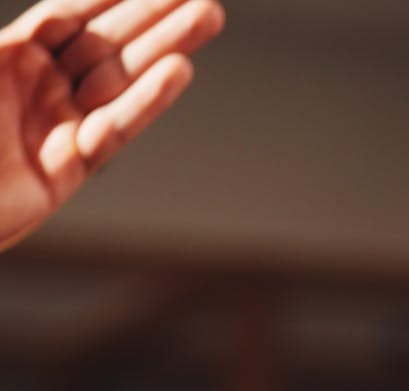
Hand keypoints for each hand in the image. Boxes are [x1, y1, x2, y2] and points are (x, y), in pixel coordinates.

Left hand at [0, 0, 223, 250]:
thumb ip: (5, 45)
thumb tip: (43, 16)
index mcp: (10, 59)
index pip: (68, 15)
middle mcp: (39, 91)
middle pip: (105, 43)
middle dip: (153, 17)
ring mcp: (57, 128)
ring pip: (119, 81)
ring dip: (163, 50)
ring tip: (205, 21)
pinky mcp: (67, 171)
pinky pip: (112, 130)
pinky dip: (144, 101)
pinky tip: (176, 73)